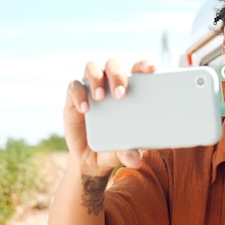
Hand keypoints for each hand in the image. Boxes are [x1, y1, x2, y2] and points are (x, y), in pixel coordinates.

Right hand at [64, 59, 155, 175]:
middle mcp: (109, 84)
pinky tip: (85, 109)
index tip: (151, 68)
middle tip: (121, 94)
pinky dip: (79, 94)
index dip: (144, 64)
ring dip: (97, 78)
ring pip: (92, 68)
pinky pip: (74, 86)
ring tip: (101, 98)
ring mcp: (91, 89)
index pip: (137, 70)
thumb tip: (135, 159)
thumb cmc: (114, 147)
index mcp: (129, 90)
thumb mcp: (122, 152)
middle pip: (113, 65)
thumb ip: (128, 153)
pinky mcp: (73, 98)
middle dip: (118, 75)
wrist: (90, 159)